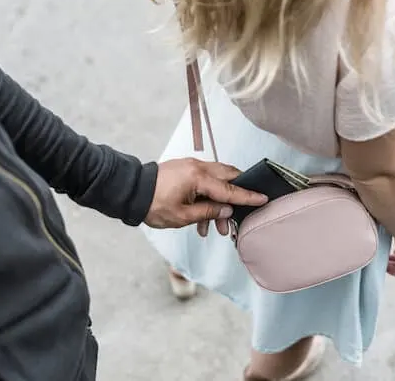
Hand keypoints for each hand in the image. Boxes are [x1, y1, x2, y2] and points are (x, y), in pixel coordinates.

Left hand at [144, 158, 266, 230]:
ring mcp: (191, 166)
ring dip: (219, 203)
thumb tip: (227, 210)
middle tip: (239, 213)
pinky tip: (202, 219)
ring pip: (216, 182)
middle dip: (235, 197)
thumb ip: (209, 212)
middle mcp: (198, 167)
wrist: (131, 192)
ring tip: (214, 228)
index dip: (247, 196)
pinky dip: (207, 198)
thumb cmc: (153, 205)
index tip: (263, 198)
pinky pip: (204, 182)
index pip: (230, 189)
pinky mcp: (185, 170)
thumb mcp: (182, 216)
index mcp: (198, 177)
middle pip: (228, 177)